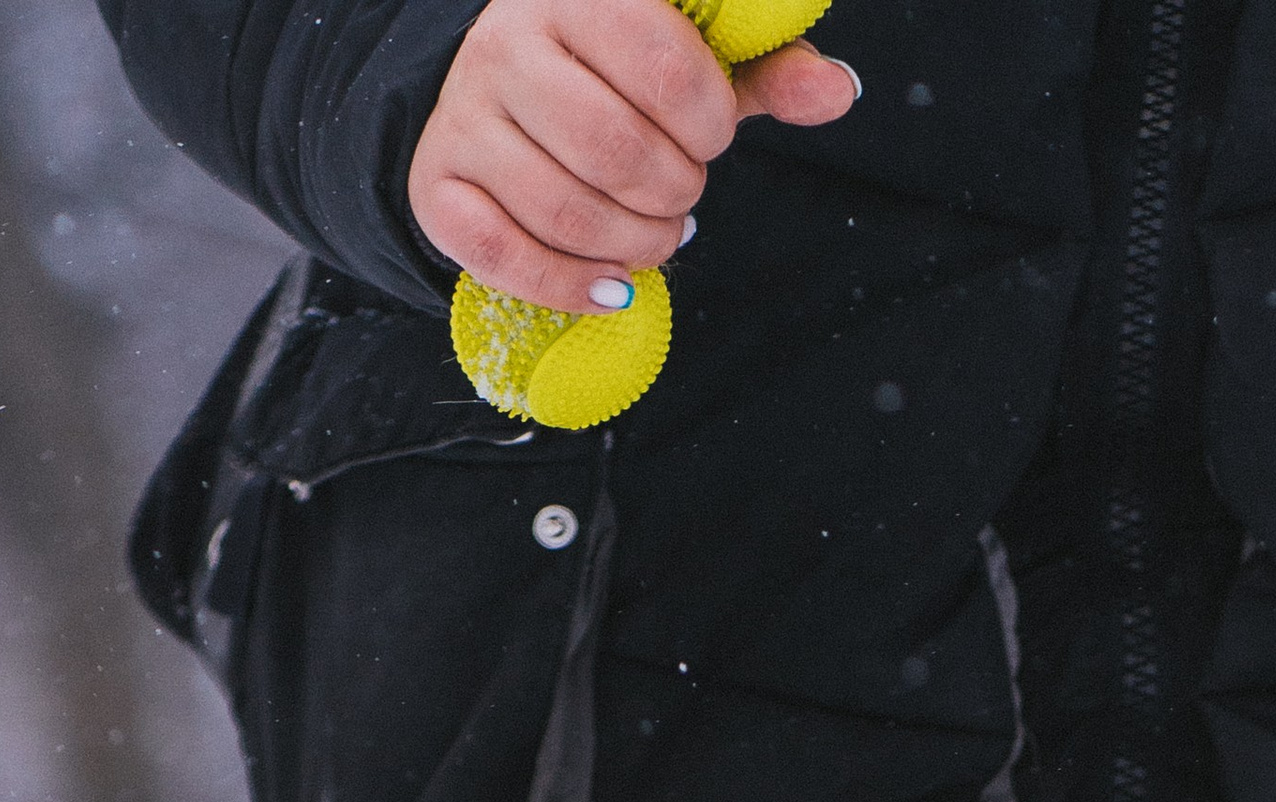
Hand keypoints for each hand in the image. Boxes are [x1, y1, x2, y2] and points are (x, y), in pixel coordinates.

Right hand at [412, 0, 856, 317]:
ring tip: (655, 237)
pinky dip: (568, 286)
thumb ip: (765, 71)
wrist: (498, 83)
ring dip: (634, 247)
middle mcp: (507, 41)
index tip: (709, 135)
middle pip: (617, 150)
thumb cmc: (616, 73)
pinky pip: (502, 255)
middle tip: (681, 194)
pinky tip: (611, 285)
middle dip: (673, 195)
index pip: (666, 69)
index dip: (709, 126)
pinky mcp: (436, 184)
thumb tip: (839, 90)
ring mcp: (464, 114)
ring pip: (565, 210)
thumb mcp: (695, 59)